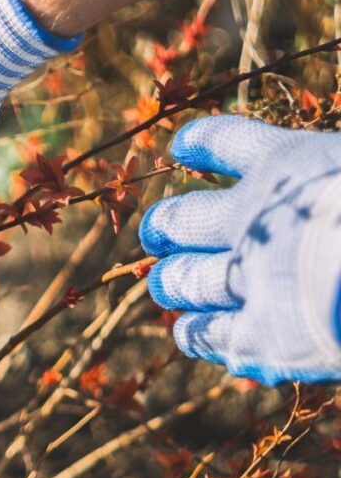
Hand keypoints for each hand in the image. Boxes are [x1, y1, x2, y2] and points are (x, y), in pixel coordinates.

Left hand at [141, 116, 340, 384]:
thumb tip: (322, 194)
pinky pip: (204, 333)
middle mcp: (252, 217)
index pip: (225, 141)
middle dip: (164, 227)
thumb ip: (327, 180)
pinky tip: (188, 332)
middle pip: (181, 219)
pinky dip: (193, 332)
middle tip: (155, 232)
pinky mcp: (257, 336)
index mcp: (289, 164)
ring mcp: (247, 278)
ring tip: (164, 282)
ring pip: (181, 278)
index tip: (182, 146)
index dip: (199, 143)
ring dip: (169, 281)